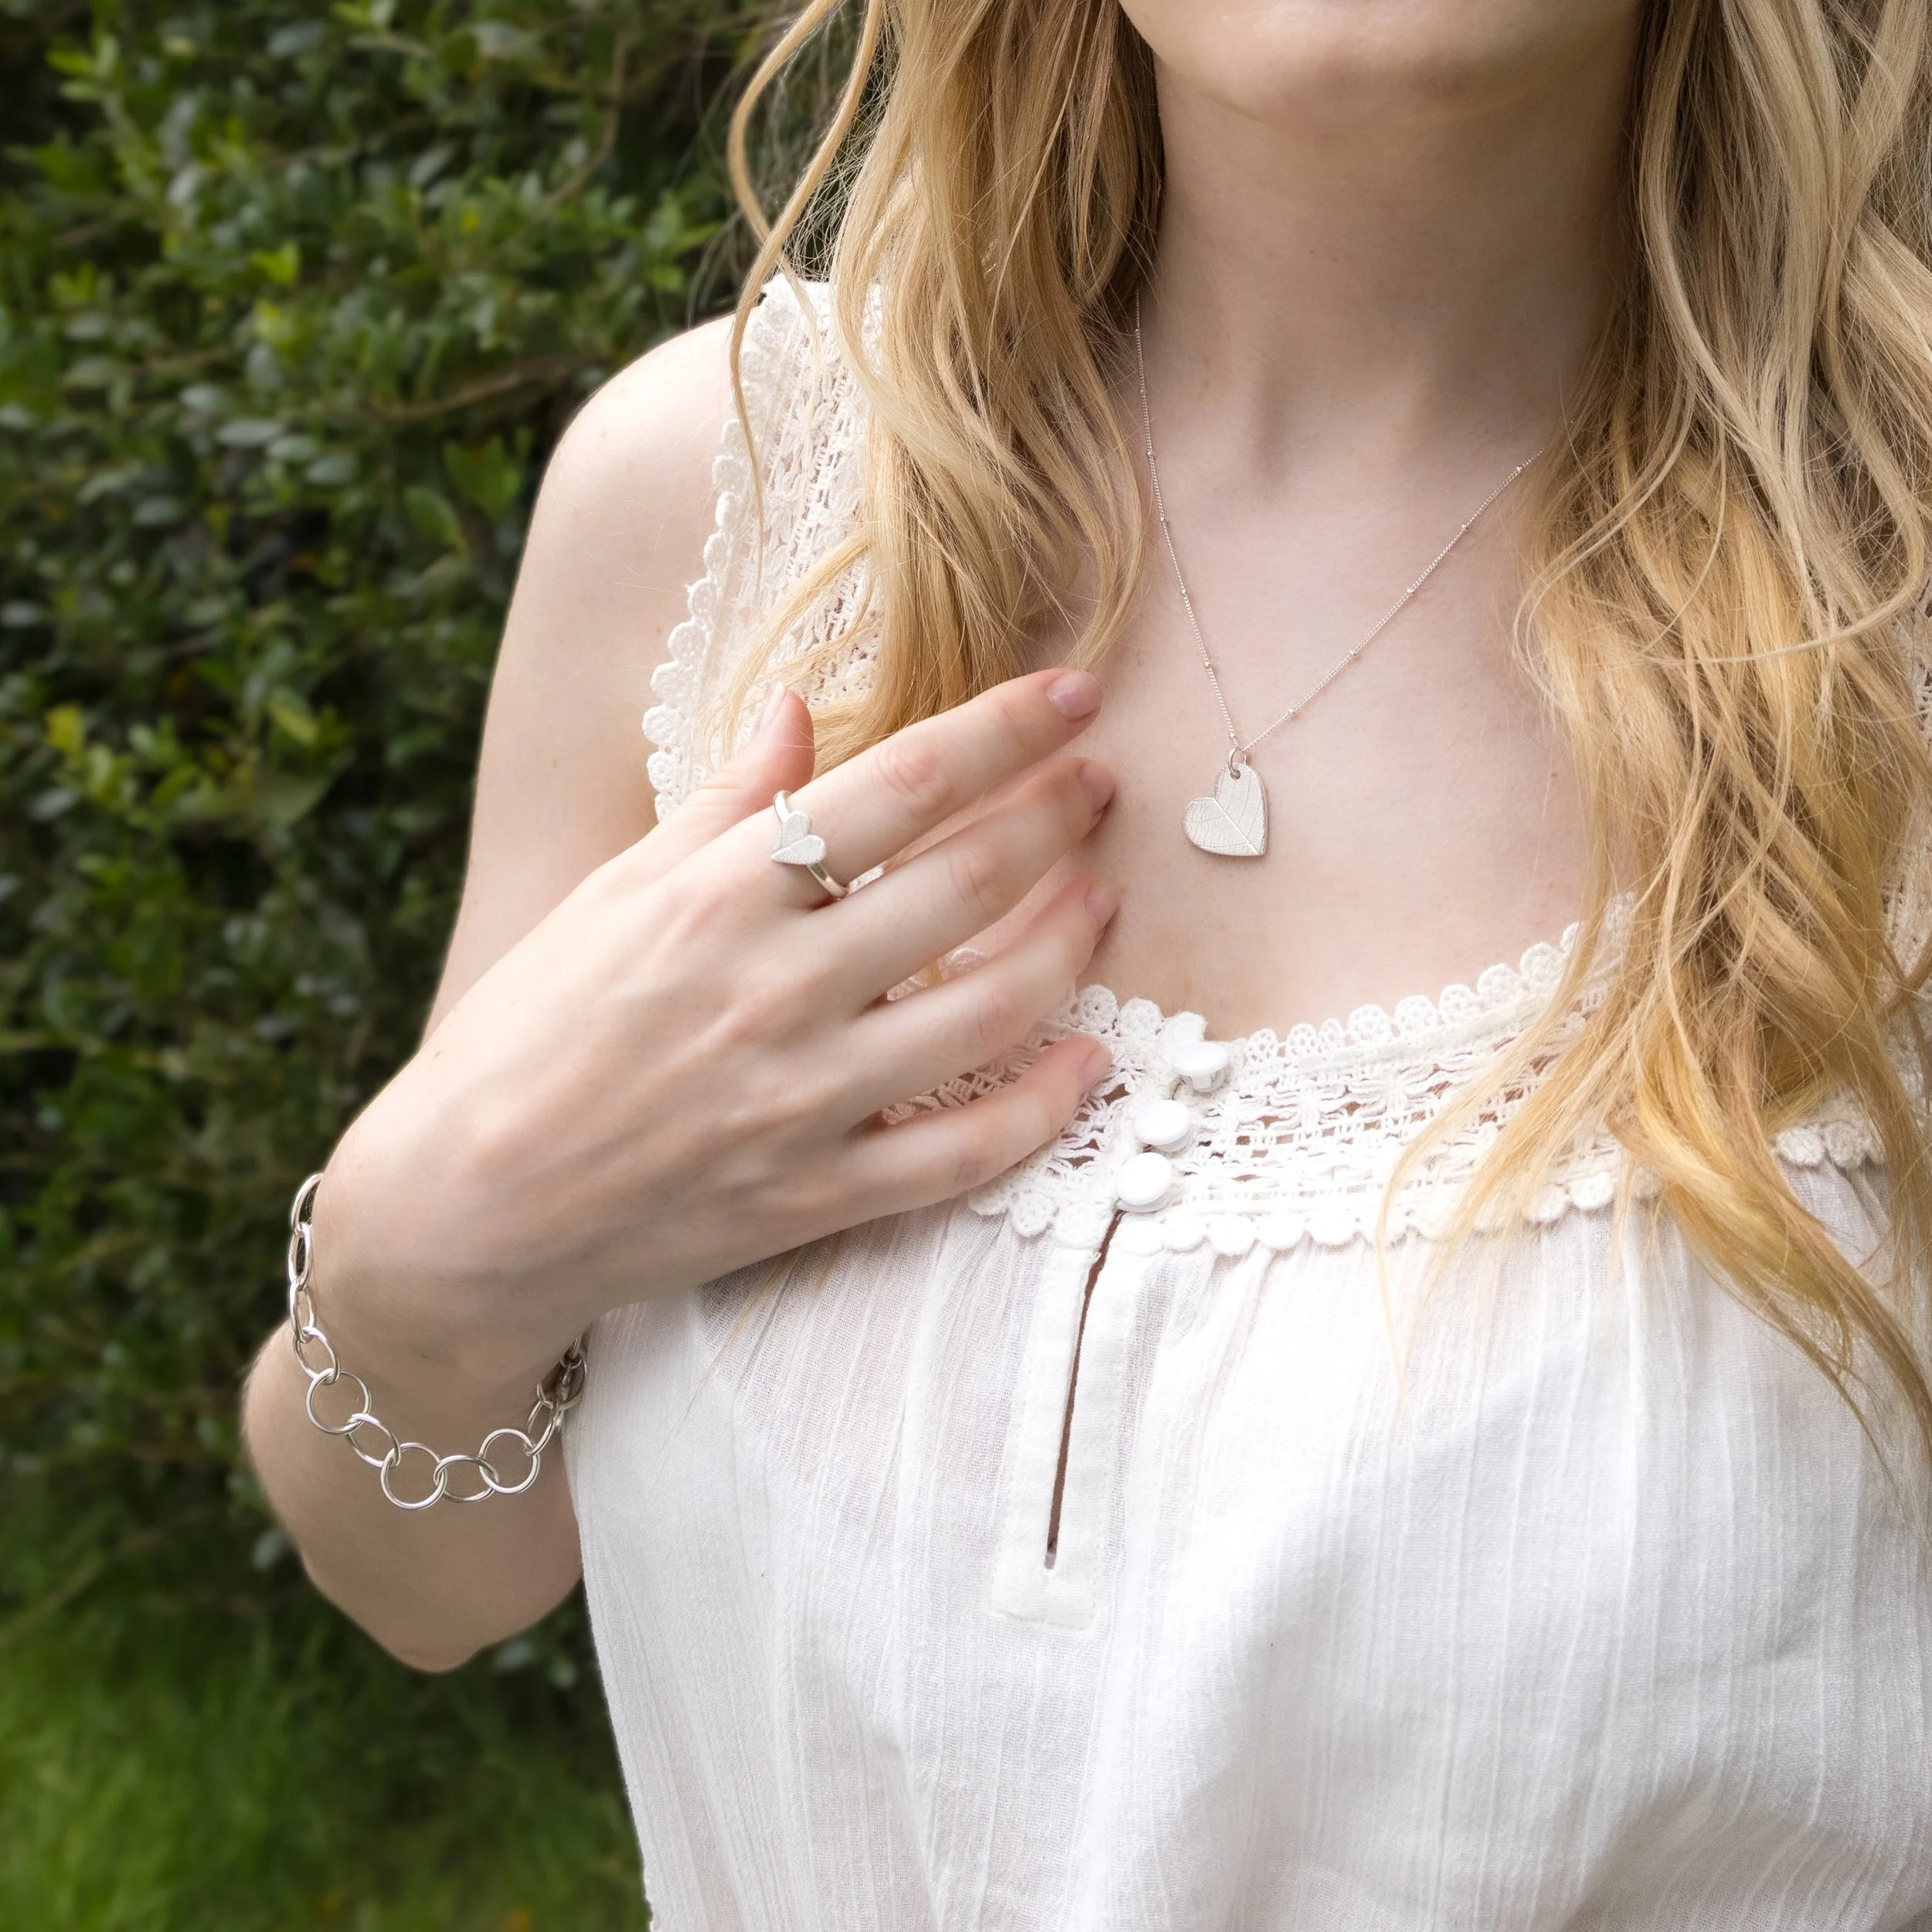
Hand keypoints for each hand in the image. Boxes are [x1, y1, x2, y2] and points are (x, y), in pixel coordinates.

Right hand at [314, 669, 1117, 1387]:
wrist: (464, 1211)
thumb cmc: (526, 1035)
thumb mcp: (608, 896)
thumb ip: (718, 805)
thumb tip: (799, 706)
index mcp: (718, 895)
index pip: (901, 784)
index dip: (1005, 728)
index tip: (1073, 691)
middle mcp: (774, 987)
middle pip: (967, 881)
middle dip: (1057, 816)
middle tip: (1102, 784)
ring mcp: (802, 1097)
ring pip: (988, 1010)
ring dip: (1069, 943)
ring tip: (1102, 898)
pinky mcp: (815, 1195)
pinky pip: (963, 1153)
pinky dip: (1041, 1106)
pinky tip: (1089, 1061)